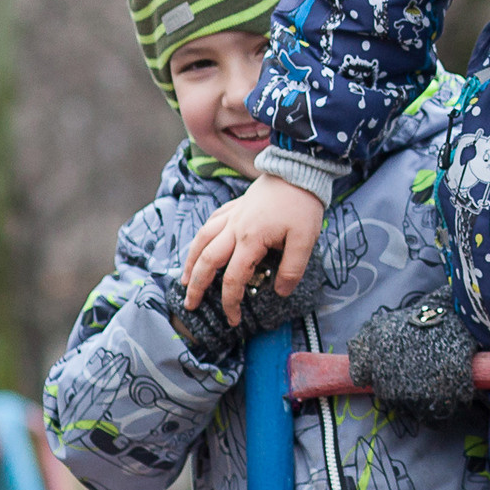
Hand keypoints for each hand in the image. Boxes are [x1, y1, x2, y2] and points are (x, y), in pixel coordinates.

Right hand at [181, 176, 324, 323]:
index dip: (231, 302)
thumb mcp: (304, 240)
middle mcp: (234, 228)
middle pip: (208, 261)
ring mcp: (232, 216)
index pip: (234, 278)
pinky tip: (200, 245)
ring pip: (202, 240)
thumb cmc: (303, 205)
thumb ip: (292, 269)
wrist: (299, 170)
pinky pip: (211, 223)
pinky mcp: (235, 206)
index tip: (232, 319)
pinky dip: (202, 237)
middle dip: (197, 286)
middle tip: (191, 305)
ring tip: (185, 280)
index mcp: (250, 240)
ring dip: (191, 262)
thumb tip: (280, 293)